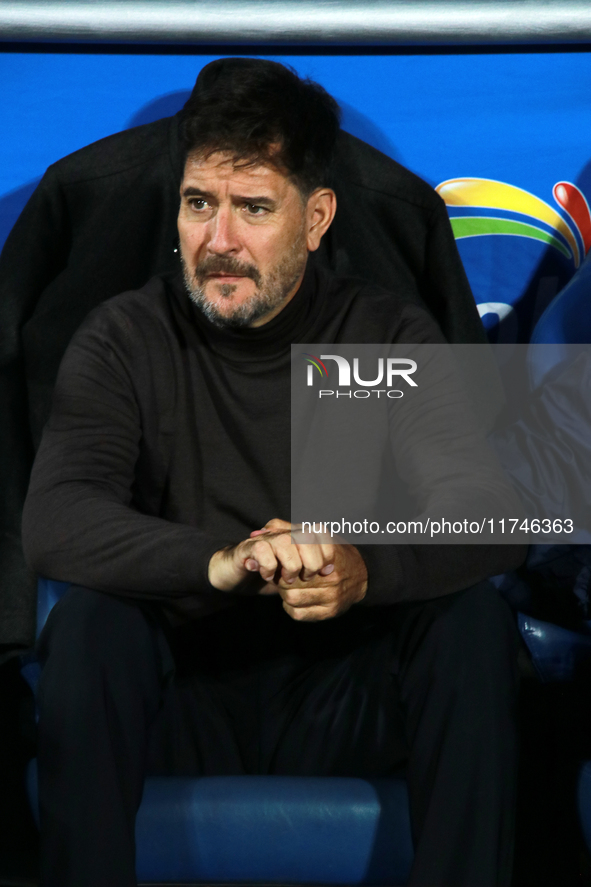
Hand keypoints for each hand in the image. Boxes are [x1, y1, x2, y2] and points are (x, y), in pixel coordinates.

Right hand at [207, 518, 334, 593]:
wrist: (234, 573)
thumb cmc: (269, 573)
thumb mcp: (295, 572)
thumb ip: (311, 568)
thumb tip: (332, 571)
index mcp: (295, 535)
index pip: (320, 531)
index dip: (328, 550)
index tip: (327, 571)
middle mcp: (281, 532)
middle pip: (306, 534)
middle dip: (312, 561)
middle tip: (306, 578)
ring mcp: (264, 538)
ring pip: (285, 541)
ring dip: (291, 565)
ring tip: (288, 580)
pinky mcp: (247, 548)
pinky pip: (262, 550)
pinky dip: (269, 567)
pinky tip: (268, 576)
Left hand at [275, 539, 367, 621]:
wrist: (362, 574)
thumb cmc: (331, 552)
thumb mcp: (314, 534)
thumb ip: (287, 530)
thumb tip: (260, 533)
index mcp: (326, 551)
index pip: (291, 560)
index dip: (281, 562)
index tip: (281, 561)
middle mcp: (331, 575)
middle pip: (288, 581)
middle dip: (281, 578)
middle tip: (285, 575)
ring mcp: (332, 595)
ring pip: (291, 598)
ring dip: (285, 593)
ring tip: (291, 586)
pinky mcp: (330, 612)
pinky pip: (298, 613)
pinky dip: (291, 607)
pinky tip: (298, 598)